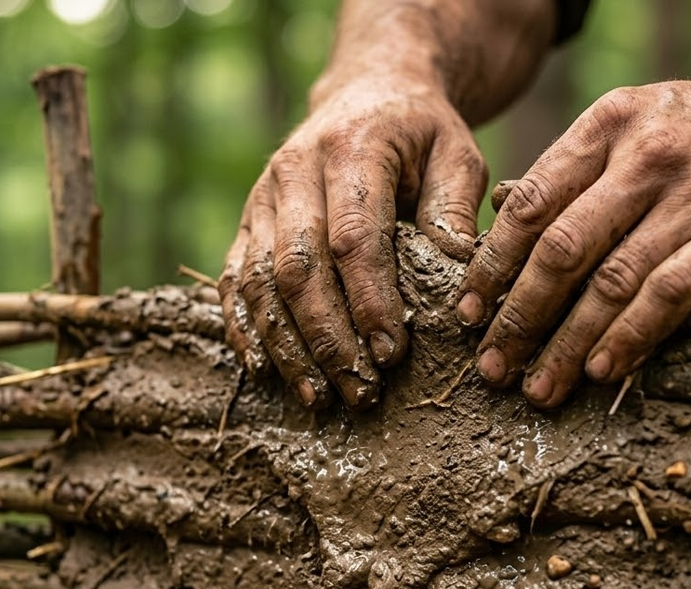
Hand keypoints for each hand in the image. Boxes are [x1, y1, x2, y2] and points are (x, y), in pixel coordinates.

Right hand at [219, 79, 487, 409]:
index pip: (354, 238)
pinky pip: (233, 281)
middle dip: (328, 338)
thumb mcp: (455, 152)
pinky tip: (266, 371)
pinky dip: (245, 329)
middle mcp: (293, 171)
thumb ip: (455, 207)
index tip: (392, 354)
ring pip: (259, 282)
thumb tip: (457, 274)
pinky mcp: (246, 221)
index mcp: (351, 149)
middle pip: (298, 268)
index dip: (369, 301)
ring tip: (319, 396)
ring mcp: (261, 197)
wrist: (366, 89)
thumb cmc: (420, 132)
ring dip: (287, 346)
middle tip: (360, 391)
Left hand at [456, 77, 690, 407]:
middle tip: (490, 365)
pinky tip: (601, 371)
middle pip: (559, 249)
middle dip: (516, 316)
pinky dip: (629, 338)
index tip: (467, 312)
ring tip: (537, 387)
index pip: (531, 204)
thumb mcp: (644, 121)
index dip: (491, 264)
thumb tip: (507, 217)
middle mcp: (643, 157)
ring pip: (608, 281)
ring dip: (565, 343)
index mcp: (610, 125)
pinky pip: (668, 296)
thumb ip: (581, 168)